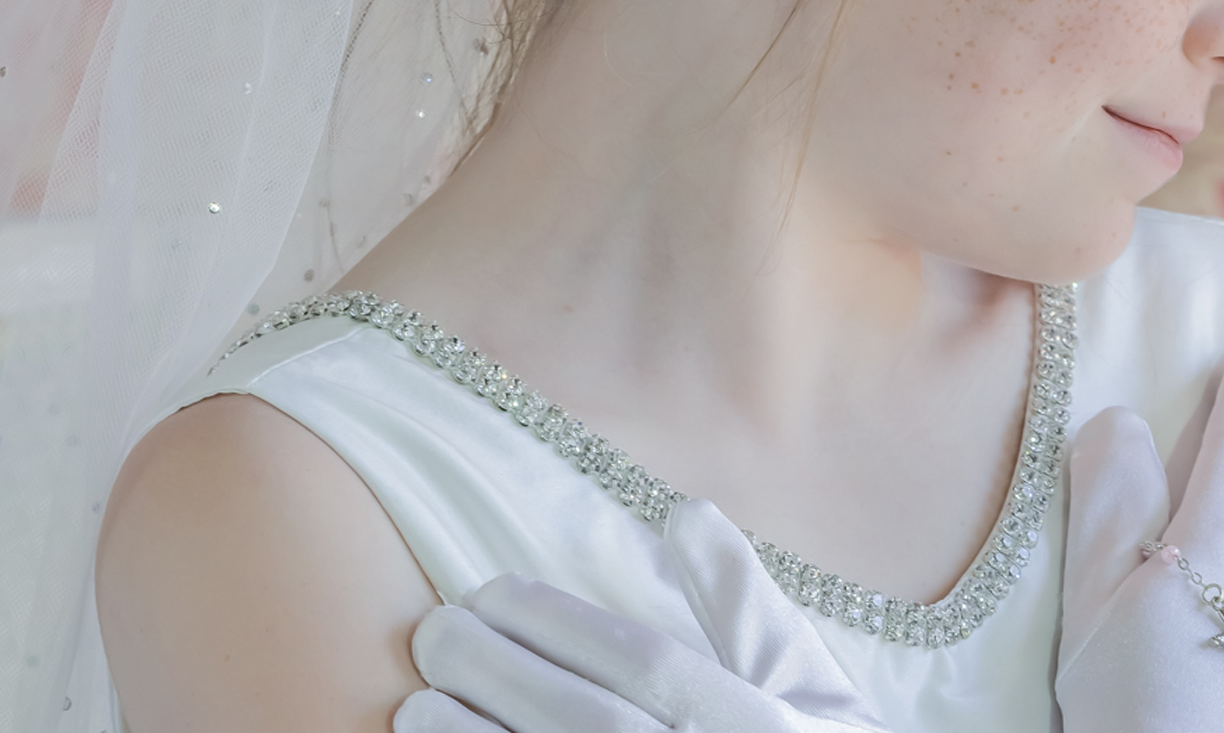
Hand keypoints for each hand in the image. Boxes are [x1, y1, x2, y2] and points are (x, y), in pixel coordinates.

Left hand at [395, 498, 888, 732]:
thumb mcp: (808, 684)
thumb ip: (749, 606)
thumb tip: (685, 512)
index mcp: (757, 723)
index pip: (647, 664)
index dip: (563, 623)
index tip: (493, 589)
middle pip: (586, 722)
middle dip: (500, 674)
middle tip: (435, 633)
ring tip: (415, 706)